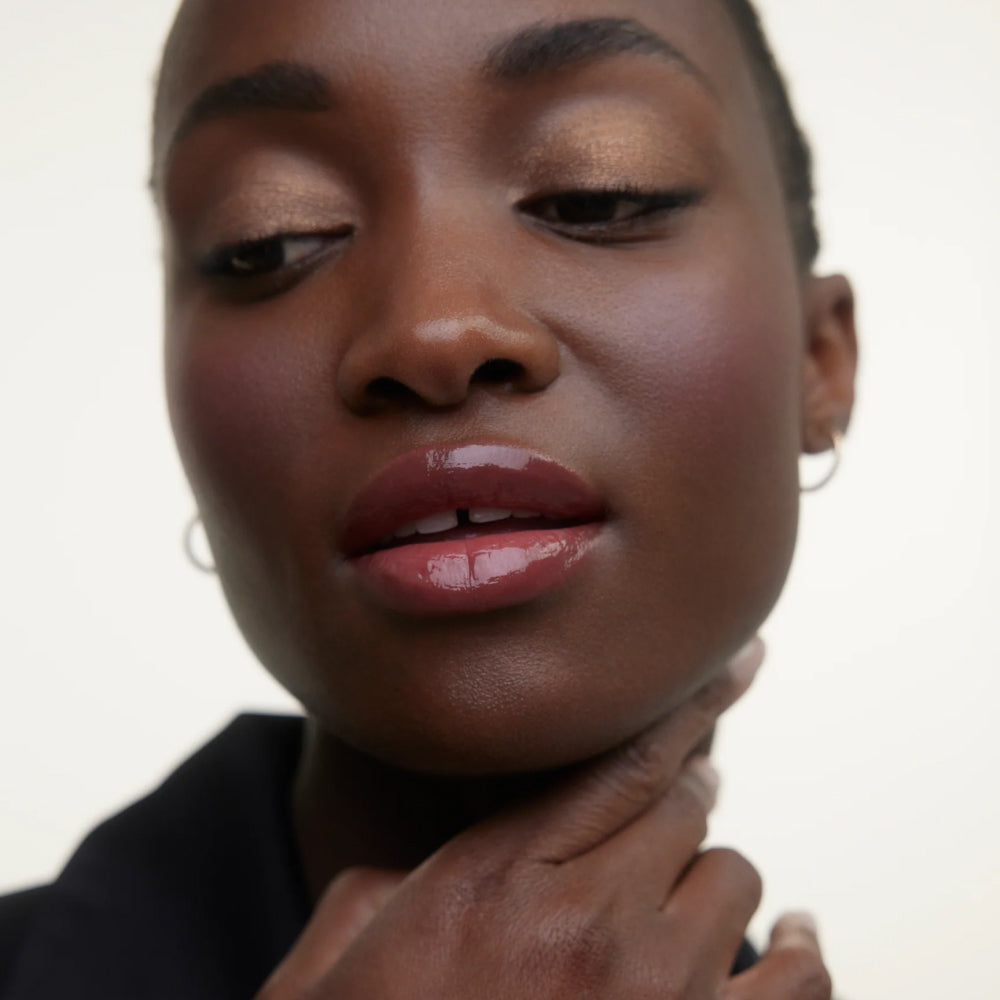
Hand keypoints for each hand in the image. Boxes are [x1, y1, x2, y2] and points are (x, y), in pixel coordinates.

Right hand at [258, 639, 830, 998]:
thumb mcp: (335, 962)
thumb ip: (377, 889)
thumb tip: (406, 870)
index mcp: (492, 880)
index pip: (618, 758)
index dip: (686, 705)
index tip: (731, 663)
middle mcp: (584, 922)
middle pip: (680, 804)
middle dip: (679, 794)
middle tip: (674, 796)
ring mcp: (655, 996)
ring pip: (734, 877)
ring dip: (712, 876)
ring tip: (696, 882)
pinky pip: (798, 981)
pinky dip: (804, 950)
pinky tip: (801, 936)